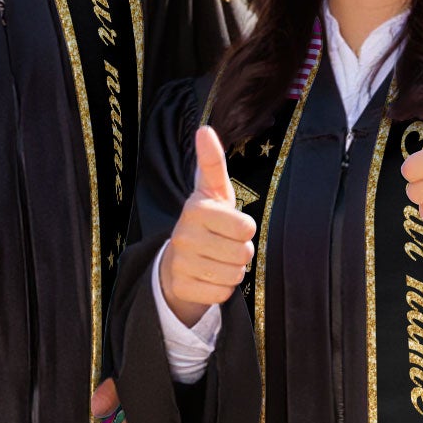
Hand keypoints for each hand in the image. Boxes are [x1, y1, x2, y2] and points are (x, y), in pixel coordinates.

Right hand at [158, 125, 255, 326]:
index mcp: (196, 208)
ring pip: (234, 274)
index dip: (244, 229)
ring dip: (232, 270)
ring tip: (217, 260)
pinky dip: (222, 289)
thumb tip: (204, 129)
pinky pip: (222, 293)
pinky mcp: (181, 287)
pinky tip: (208, 277)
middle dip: (241, 252)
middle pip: (243, 253)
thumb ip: (212, 162)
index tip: (230, 224)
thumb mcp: (212, 191)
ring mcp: (180, 262)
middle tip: (225, 245)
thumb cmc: (206, 221)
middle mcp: (184, 235)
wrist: (176, 261)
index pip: (245, 227)